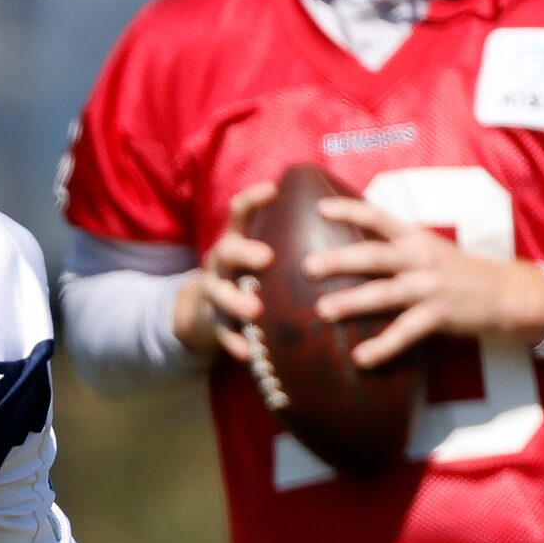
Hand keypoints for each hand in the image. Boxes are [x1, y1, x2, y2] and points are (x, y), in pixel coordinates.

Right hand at [174, 181, 277, 363]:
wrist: (205, 312)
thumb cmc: (249, 276)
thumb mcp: (256, 253)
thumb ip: (284, 239)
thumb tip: (339, 218)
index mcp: (236, 241)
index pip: (239, 213)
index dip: (253, 200)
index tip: (273, 190)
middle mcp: (221, 262)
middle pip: (226, 251)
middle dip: (245, 252)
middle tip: (266, 257)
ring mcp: (214, 292)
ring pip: (219, 293)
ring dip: (236, 301)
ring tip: (255, 310)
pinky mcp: (214, 323)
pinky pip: (222, 332)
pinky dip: (235, 341)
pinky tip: (249, 352)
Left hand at [303, 195, 543, 367]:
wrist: (505, 292)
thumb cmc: (456, 271)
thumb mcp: (427, 249)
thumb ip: (394, 246)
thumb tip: (349, 247)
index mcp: (415, 238)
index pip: (378, 217)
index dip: (349, 210)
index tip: (318, 208)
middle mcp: (420, 258)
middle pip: (374, 255)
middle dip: (340, 260)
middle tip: (307, 266)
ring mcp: (430, 287)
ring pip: (385, 293)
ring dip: (352, 302)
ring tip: (322, 310)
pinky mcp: (439, 315)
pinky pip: (405, 333)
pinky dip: (382, 347)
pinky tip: (361, 358)